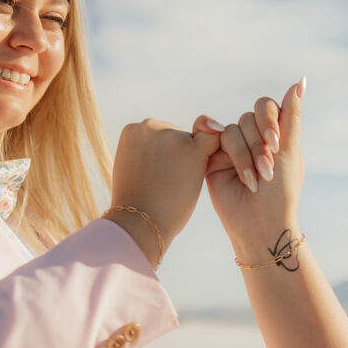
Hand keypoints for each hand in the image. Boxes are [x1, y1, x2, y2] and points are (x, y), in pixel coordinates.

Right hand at [106, 115, 221, 262]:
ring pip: (192, 141)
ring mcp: (171, 134)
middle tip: (167, 183)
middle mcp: (150, 125)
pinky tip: (207, 168)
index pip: (158, 134)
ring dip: (191, 160)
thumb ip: (147, 151)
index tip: (159, 173)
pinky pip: (213, 139)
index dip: (164, 154)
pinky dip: (215, 150)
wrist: (140, 222)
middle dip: (177, 155)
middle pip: (177, 135)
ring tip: (175, 186)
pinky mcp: (191, 148)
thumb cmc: (137, 204)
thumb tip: (170, 148)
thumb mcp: (133, 168)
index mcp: (133, 129)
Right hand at [207, 79, 305, 259]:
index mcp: (274, 133)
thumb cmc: (281, 191)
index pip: (268, 106)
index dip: (270, 119)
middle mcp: (252, 137)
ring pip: (233, 128)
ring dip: (246, 155)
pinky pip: (214, 137)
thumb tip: (300, 81)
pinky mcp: (213, 157)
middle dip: (260, 144)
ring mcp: (232, 146)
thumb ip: (292, 116)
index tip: (277, 144)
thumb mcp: (290, 151)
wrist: (259, 222)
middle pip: (250, 116)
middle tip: (268, 170)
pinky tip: (236, 172)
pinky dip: (230, 154)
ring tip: (255, 179)